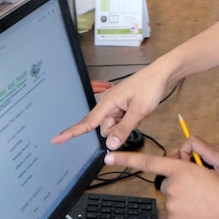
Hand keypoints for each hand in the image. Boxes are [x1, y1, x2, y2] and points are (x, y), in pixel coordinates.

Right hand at [52, 63, 170, 147]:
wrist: (162, 74)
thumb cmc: (150, 87)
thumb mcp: (139, 110)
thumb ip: (124, 129)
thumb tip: (110, 144)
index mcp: (108, 102)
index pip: (87, 122)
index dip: (72, 132)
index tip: (57, 140)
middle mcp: (107, 103)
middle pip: (104, 128)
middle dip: (118, 130)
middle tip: (134, 116)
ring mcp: (114, 105)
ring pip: (113, 126)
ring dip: (125, 125)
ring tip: (138, 111)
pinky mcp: (121, 106)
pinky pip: (120, 121)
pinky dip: (128, 121)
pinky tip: (137, 111)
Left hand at [104, 151, 218, 218]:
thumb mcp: (210, 175)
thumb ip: (189, 177)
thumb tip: (179, 187)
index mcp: (183, 170)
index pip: (150, 162)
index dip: (127, 159)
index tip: (108, 157)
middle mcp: (173, 187)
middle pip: (168, 187)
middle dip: (180, 191)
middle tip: (201, 197)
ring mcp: (172, 207)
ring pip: (172, 205)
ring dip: (185, 208)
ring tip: (205, 210)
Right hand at [178, 136, 218, 189]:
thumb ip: (208, 179)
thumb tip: (191, 182)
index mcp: (215, 153)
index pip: (191, 141)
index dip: (182, 151)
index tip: (184, 166)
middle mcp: (216, 148)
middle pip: (192, 147)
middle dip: (182, 158)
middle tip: (177, 173)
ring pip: (199, 152)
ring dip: (192, 162)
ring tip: (189, 177)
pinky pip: (207, 155)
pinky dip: (201, 163)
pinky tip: (203, 176)